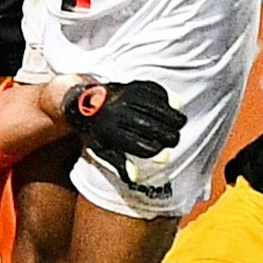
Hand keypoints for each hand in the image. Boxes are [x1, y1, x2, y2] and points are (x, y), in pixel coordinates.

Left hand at [61, 80, 187, 183]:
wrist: (83, 101)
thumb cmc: (96, 130)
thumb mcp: (101, 149)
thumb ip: (118, 163)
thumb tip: (134, 177)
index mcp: (111, 132)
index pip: (142, 145)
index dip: (156, 151)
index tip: (162, 153)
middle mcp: (120, 113)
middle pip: (153, 127)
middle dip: (169, 136)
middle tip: (174, 140)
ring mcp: (128, 96)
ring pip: (159, 108)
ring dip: (173, 117)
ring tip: (179, 124)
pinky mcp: (134, 85)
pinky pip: (157, 92)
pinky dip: (168, 99)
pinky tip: (172, 107)